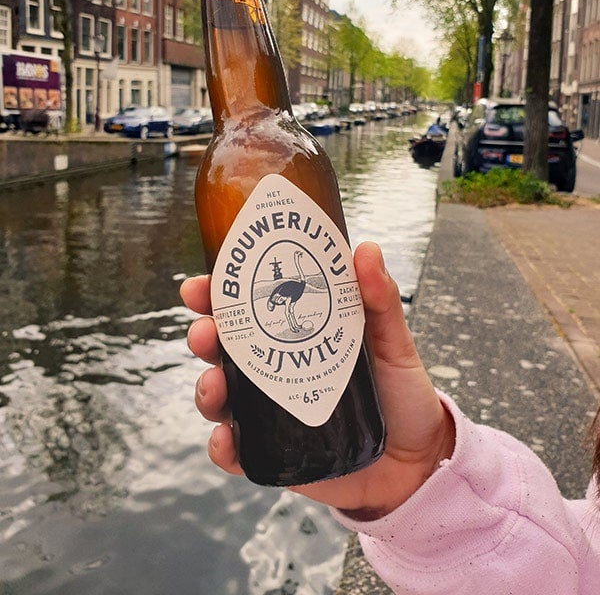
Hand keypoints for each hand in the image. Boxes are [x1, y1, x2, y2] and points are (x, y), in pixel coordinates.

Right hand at [182, 241, 454, 518]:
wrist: (417, 461)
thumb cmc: (401, 393)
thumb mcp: (393, 341)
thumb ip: (380, 299)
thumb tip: (366, 249)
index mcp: (294, 334)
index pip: (246, 308)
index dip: (216, 294)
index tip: (201, 285)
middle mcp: (274, 369)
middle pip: (223, 349)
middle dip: (203, 337)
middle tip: (205, 332)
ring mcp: (270, 413)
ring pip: (220, 397)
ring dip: (206, 388)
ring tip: (215, 383)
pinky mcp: (274, 454)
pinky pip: (236, 451)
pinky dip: (222, 446)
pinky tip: (226, 441)